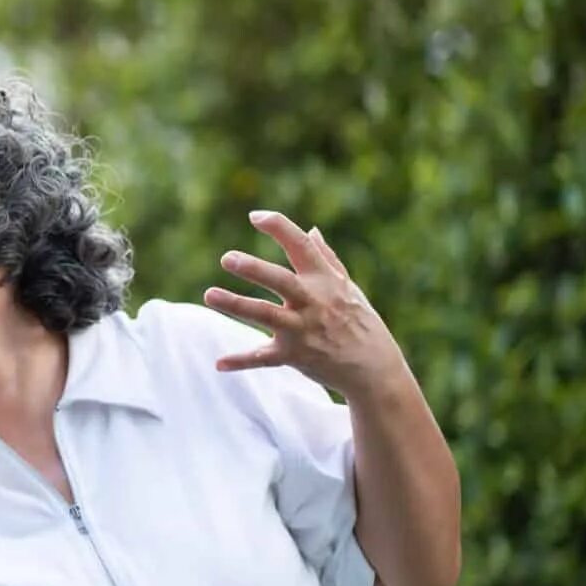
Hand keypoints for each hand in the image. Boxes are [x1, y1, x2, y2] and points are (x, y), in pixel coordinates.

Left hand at [204, 211, 407, 396]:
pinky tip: (219, 363)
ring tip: (209, 294)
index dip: (280, 228)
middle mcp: (313, 302)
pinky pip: (263, 358)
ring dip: (237, 305)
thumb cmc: (360, 322)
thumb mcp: (348, 288)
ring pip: (266, 315)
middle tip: (227, 258)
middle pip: (281, 281)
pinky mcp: (294, 356)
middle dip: (254, 269)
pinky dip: (241, 361)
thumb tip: (311, 230)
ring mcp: (303, 330)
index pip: (302, 247)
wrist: (375, 369)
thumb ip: (326, 259)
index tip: (256, 216)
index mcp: (325, 281)